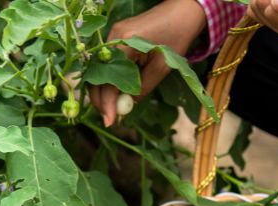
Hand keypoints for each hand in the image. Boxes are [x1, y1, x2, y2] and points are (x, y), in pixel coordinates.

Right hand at [89, 0, 206, 126]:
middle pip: (96, 76)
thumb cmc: (176, 37)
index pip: (107, 80)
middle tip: (109, 119)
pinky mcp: (115, 38)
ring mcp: (111, 36)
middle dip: (100, 100)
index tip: (110, 122)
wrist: (180, 12)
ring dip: (102, 91)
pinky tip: (114, 94)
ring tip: (112, 110)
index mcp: (125, 42)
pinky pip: (105, 63)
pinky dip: (107, 80)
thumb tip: (124, 109)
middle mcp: (113, 37)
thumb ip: (142, 89)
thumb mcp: (161, 68)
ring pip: (98, 71)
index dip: (107, 104)